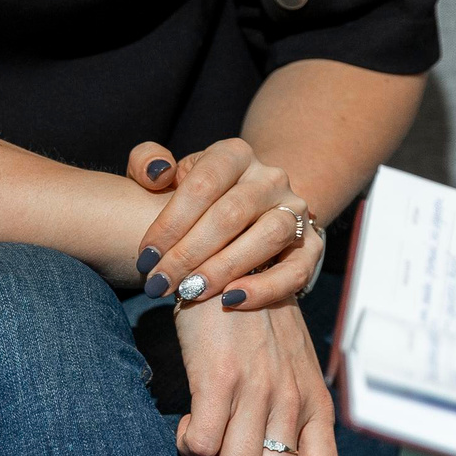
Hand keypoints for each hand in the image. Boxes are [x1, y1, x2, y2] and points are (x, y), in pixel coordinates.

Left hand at [126, 138, 323, 309]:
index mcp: (234, 154)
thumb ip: (145, 162)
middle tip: (160, 283)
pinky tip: (231, 301)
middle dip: (189, 253)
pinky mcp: (310, 244)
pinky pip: (296, 269)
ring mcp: (295, 209)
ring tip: (191, 292)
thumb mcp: (165, 175)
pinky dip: (265, 288)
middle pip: (231, 213)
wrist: (242, 216)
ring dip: (224, 268)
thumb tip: (159, 173)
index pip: (202, 184)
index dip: (170, 223)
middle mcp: (270, 177)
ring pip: (268, 236)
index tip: (145, 257)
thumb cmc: (193, 200)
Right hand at [172, 298, 340, 455]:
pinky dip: (190, 444)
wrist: (224, 256)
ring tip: (205, 430)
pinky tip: (189, 417)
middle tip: (224, 455)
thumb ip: (287, 419)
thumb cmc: (251, 321)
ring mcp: (259, 390)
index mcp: (316, 405)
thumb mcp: (287, 370)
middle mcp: (293, 401)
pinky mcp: (220, 378)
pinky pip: (202, 446)